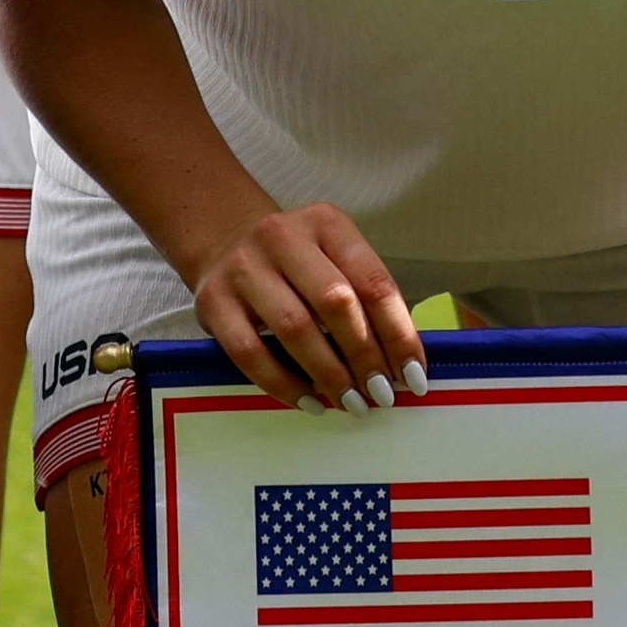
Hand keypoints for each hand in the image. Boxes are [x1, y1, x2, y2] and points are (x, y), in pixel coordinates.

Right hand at [182, 200, 424, 411]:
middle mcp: (283, 237)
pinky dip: (284, 384)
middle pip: (335, 302)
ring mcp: (243, 267)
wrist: (223, 239)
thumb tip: (401, 364)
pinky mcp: (212, 301)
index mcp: (327, 224)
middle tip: (382, 395)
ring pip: (294, 328)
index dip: (399, 333)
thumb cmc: (297, 262)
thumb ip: (364, 298)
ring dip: (329, 374)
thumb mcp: (333, 258)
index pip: (373, 281)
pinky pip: (250, 352)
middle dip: (365, 356)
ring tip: (352, 403)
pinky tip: (310, 402)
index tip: (414, 375)